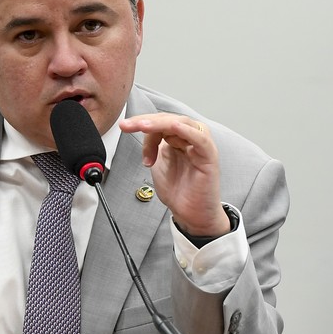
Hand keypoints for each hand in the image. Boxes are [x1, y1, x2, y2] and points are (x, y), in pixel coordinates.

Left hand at [118, 113, 230, 237]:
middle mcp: (189, 139)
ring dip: (161, 124)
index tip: (124, 128)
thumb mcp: (157, 163)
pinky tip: (173, 128)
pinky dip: (187, 131)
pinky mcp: (209, 157)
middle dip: (145, 121)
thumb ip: (151, 146)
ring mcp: (200, 147)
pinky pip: (200, 139)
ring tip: (142, 127)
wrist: (190, 213)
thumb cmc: (177, 190)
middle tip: (127, 125)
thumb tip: (138, 129)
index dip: (141, 123)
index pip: (159, 122)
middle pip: (168, 120)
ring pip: (183, 124)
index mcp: (177, 139)